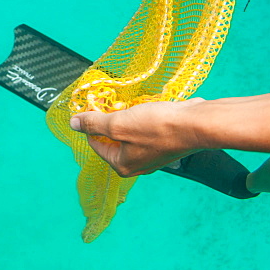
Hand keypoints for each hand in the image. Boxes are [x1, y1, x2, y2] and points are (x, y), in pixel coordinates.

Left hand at [69, 99, 206, 176]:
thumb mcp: (117, 123)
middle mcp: (137, 164)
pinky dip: (142, 117)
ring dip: (126, 117)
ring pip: (129, 132)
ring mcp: (152, 154)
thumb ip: (93, 123)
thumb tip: (73, 123)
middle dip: (109, 119)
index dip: (91, 123)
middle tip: (110, 103)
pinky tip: (145, 108)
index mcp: (122, 165)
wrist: (196, 124)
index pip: (95, 144)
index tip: (92, 106)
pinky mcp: (165, 142)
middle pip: (112, 139)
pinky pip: (145, 129)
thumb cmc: (157, 127)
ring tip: (129, 105)